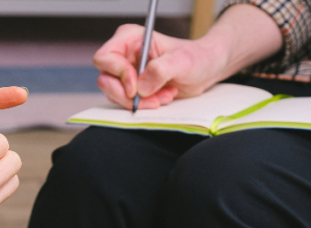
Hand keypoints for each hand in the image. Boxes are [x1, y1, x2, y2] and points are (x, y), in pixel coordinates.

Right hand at [93, 24, 220, 109]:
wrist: (204, 70)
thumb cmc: (195, 58)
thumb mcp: (181, 61)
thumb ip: (160, 70)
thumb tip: (141, 87)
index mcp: (129, 39)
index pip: (105, 58)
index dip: (118, 75)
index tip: (136, 88)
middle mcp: (123, 55)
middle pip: (105, 80)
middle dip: (128, 96)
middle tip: (152, 100)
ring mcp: (125, 73)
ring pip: (115, 94)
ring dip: (140, 102)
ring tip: (164, 96)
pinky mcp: (131, 88)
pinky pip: (126, 102)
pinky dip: (144, 105)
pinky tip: (162, 98)